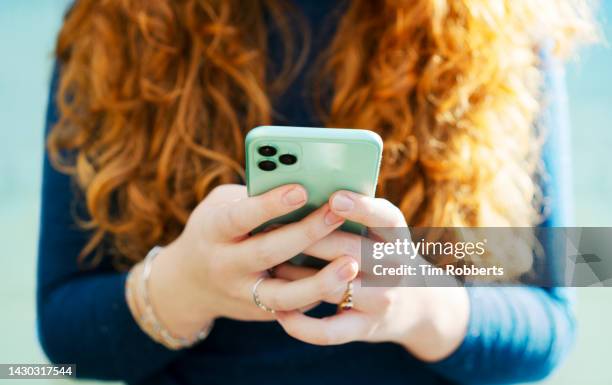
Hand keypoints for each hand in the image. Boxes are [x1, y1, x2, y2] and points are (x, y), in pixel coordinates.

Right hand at [128, 184, 359, 340]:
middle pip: (267, 252)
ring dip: (320, 282)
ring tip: (351, 263)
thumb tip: (306, 184)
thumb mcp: (221, 205)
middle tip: (336, 213)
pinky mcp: (261, 313)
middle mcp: (225, 266)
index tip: (301, 190)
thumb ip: (254, 197)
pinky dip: (320, 294)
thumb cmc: (215, 229)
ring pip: (283, 296)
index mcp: (213, 231)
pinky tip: (345, 280)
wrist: (190, 284)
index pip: (240, 217)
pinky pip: (294, 308)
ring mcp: (243, 294)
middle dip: (305, 233)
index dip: (269, 205)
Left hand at [273, 190, 469, 361]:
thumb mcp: (382, 232)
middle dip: (308, 239)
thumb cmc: (382, 254)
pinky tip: (280, 312)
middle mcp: (394, 268)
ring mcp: (381, 301)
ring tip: (270, 266)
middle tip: (271, 227)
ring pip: (332, 287)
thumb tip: (302, 196)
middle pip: (348, 250)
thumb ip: (355, 215)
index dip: (361, 208)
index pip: (386, 219)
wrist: (416, 305)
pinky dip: (301, 324)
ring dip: (296, 277)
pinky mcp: (366, 328)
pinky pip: (328, 331)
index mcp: (397, 236)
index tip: (334, 198)